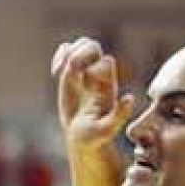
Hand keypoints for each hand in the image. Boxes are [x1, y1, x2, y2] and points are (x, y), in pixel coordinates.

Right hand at [52, 37, 135, 151]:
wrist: (82, 139)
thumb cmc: (96, 138)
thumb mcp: (107, 130)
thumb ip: (119, 115)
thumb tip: (130, 98)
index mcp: (107, 85)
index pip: (105, 62)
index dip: (93, 67)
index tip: (82, 82)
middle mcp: (97, 76)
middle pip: (93, 47)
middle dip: (79, 54)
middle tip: (70, 69)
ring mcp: (83, 73)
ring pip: (80, 45)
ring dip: (68, 52)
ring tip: (59, 69)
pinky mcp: (70, 75)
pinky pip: (67, 53)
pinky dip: (60, 55)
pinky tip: (54, 71)